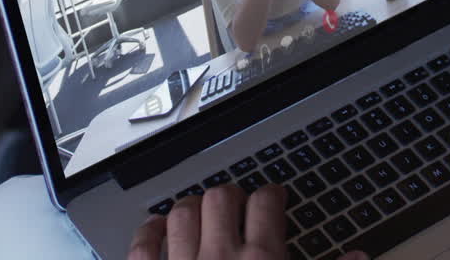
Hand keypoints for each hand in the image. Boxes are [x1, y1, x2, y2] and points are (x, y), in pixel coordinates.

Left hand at [126, 184, 280, 259]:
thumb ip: (289, 258)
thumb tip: (308, 252)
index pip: (265, 203)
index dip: (270, 195)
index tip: (271, 198)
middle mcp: (220, 258)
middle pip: (221, 198)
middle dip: (229, 196)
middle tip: (235, 206)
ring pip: (182, 214)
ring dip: (192, 208)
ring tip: (199, 212)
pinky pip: (142, 249)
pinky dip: (147, 233)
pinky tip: (155, 229)